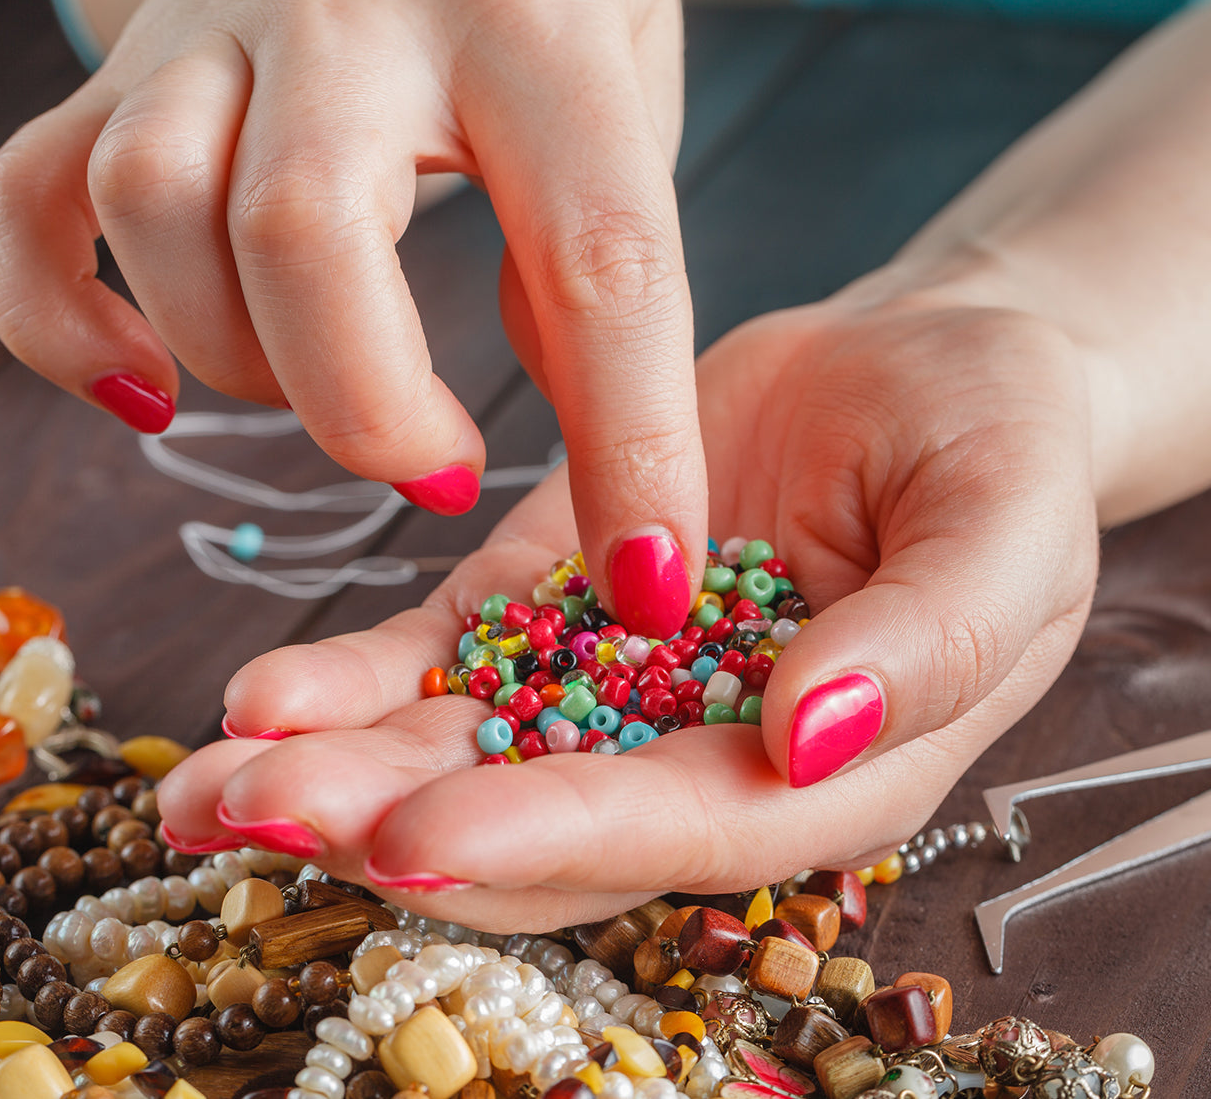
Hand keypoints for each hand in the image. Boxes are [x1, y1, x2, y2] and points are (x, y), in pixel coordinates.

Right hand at [0, 0, 706, 634]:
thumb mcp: (624, 92)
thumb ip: (600, 248)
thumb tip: (585, 434)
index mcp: (537, 29)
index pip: (598, 260)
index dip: (631, 442)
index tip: (646, 580)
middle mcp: (359, 11)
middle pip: (304, 234)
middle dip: (368, 409)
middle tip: (439, 468)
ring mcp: (220, 26)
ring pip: (155, 209)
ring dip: (238, 360)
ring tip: (325, 392)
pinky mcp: (126, 64)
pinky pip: (29, 204)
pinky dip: (60, 326)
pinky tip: (147, 387)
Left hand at [156, 284, 1100, 929]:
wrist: (925, 371)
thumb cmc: (999, 448)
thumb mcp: (1009, 523)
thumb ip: (933, 638)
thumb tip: (812, 731)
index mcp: (827, 771)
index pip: (686, 829)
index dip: (558, 837)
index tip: (422, 839)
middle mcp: (705, 755)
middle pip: (546, 825)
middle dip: (398, 830)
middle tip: (254, 818)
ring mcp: (618, 685)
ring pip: (470, 756)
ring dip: (339, 778)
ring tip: (202, 787)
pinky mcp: (554, 606)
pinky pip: (447, 658)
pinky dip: (359, 682)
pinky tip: (265, 693)